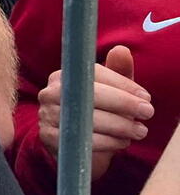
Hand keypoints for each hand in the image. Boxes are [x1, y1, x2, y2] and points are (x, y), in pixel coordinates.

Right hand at [38, 45, 153, 179]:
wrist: (72, 144)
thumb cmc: (95, 112)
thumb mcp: (109, 91)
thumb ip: (117, 72)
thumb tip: (122, 50)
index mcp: (64, 76)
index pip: (93, 74)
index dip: (122, 84)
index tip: (146, 97)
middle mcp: (51, 92)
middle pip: (90, 95)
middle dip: (124, 104)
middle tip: (148, 112)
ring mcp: (47, 115)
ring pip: (88, 119)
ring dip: (120, 126)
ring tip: (139, 131)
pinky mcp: (49, 137)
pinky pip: (82, 139)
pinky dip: (107, 142)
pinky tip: (122, 142)